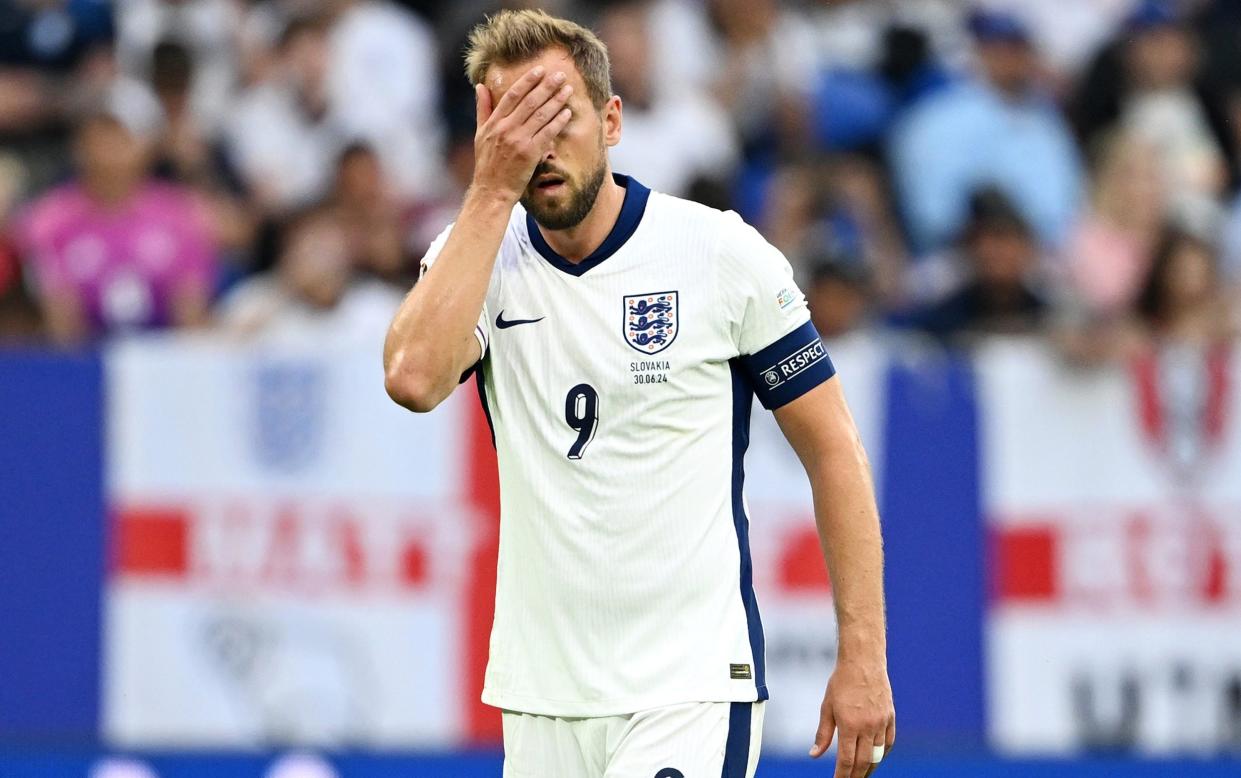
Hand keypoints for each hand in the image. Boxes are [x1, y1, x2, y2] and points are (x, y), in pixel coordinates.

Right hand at [470, 66, 573, 203]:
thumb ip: (482, 109)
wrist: (491, 190)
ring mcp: (518, 141)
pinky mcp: (530, 153)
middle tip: (560, 75)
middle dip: (547, 86)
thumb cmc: (487, 163)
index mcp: (494, 122)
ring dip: (556, 100)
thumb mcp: (480, 134)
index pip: (512, 95)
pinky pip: (547, 133)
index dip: (527, 81)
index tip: (539, 70)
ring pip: (541, 115)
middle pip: (529, 101)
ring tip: (568, 90)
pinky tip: (567, 112)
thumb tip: (480, 86)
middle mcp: (506, 129)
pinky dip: (558, 121)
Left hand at [809, 657, 894, 777]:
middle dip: (855, 776)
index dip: (842, 776)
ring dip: (869, 768)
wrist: (863, 662)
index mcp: (850, 725)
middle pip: (863, 762)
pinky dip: (882, 754)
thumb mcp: (827, 707)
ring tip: (861, 775)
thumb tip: (814, 755)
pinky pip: (888, 743)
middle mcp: (868, 726)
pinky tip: (875, 759)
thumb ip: (822, 734)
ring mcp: (881, 722)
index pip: (846, 760)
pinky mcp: (890, 717)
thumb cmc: (841, 683)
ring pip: (878, 755)